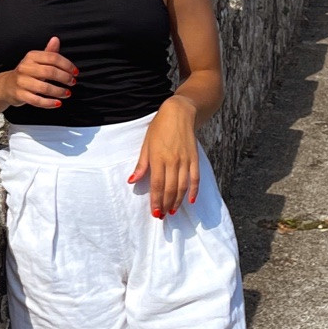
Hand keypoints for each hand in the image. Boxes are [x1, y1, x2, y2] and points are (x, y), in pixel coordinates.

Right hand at [0, 35, 78, 110]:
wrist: (6, 86)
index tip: (75, 72)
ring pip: (44, 88)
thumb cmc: (26, 73)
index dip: (67, 65)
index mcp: (31, 57)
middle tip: (72, 82)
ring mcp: (22, 82)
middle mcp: (25, 67)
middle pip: (50, 72)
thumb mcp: (36, 60)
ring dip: (59, 91)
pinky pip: (37, 100)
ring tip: (67, 93)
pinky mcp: (20, 95)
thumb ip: (48, 52)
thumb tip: (56, 39)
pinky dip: (49, 103)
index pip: (53, 58)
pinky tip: (57, 103)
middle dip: (64, 78)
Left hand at [128, 94, 199, 215]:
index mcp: (158, 158)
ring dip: (178, 201)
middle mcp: (173, 161)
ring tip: (173, 211)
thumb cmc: (159, 128)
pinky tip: (190, 200)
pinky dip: (194, 190)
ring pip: (182, 186)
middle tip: (163, 215)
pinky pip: (195, 178)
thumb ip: (141, 164)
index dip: (157, 200)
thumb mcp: (146, 144)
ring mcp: (185, 160)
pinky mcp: (194, 158)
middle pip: (170, 189)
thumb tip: (132, 180)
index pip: (157, 185)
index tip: (155, 212)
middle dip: (166, 204)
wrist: (179, 113)